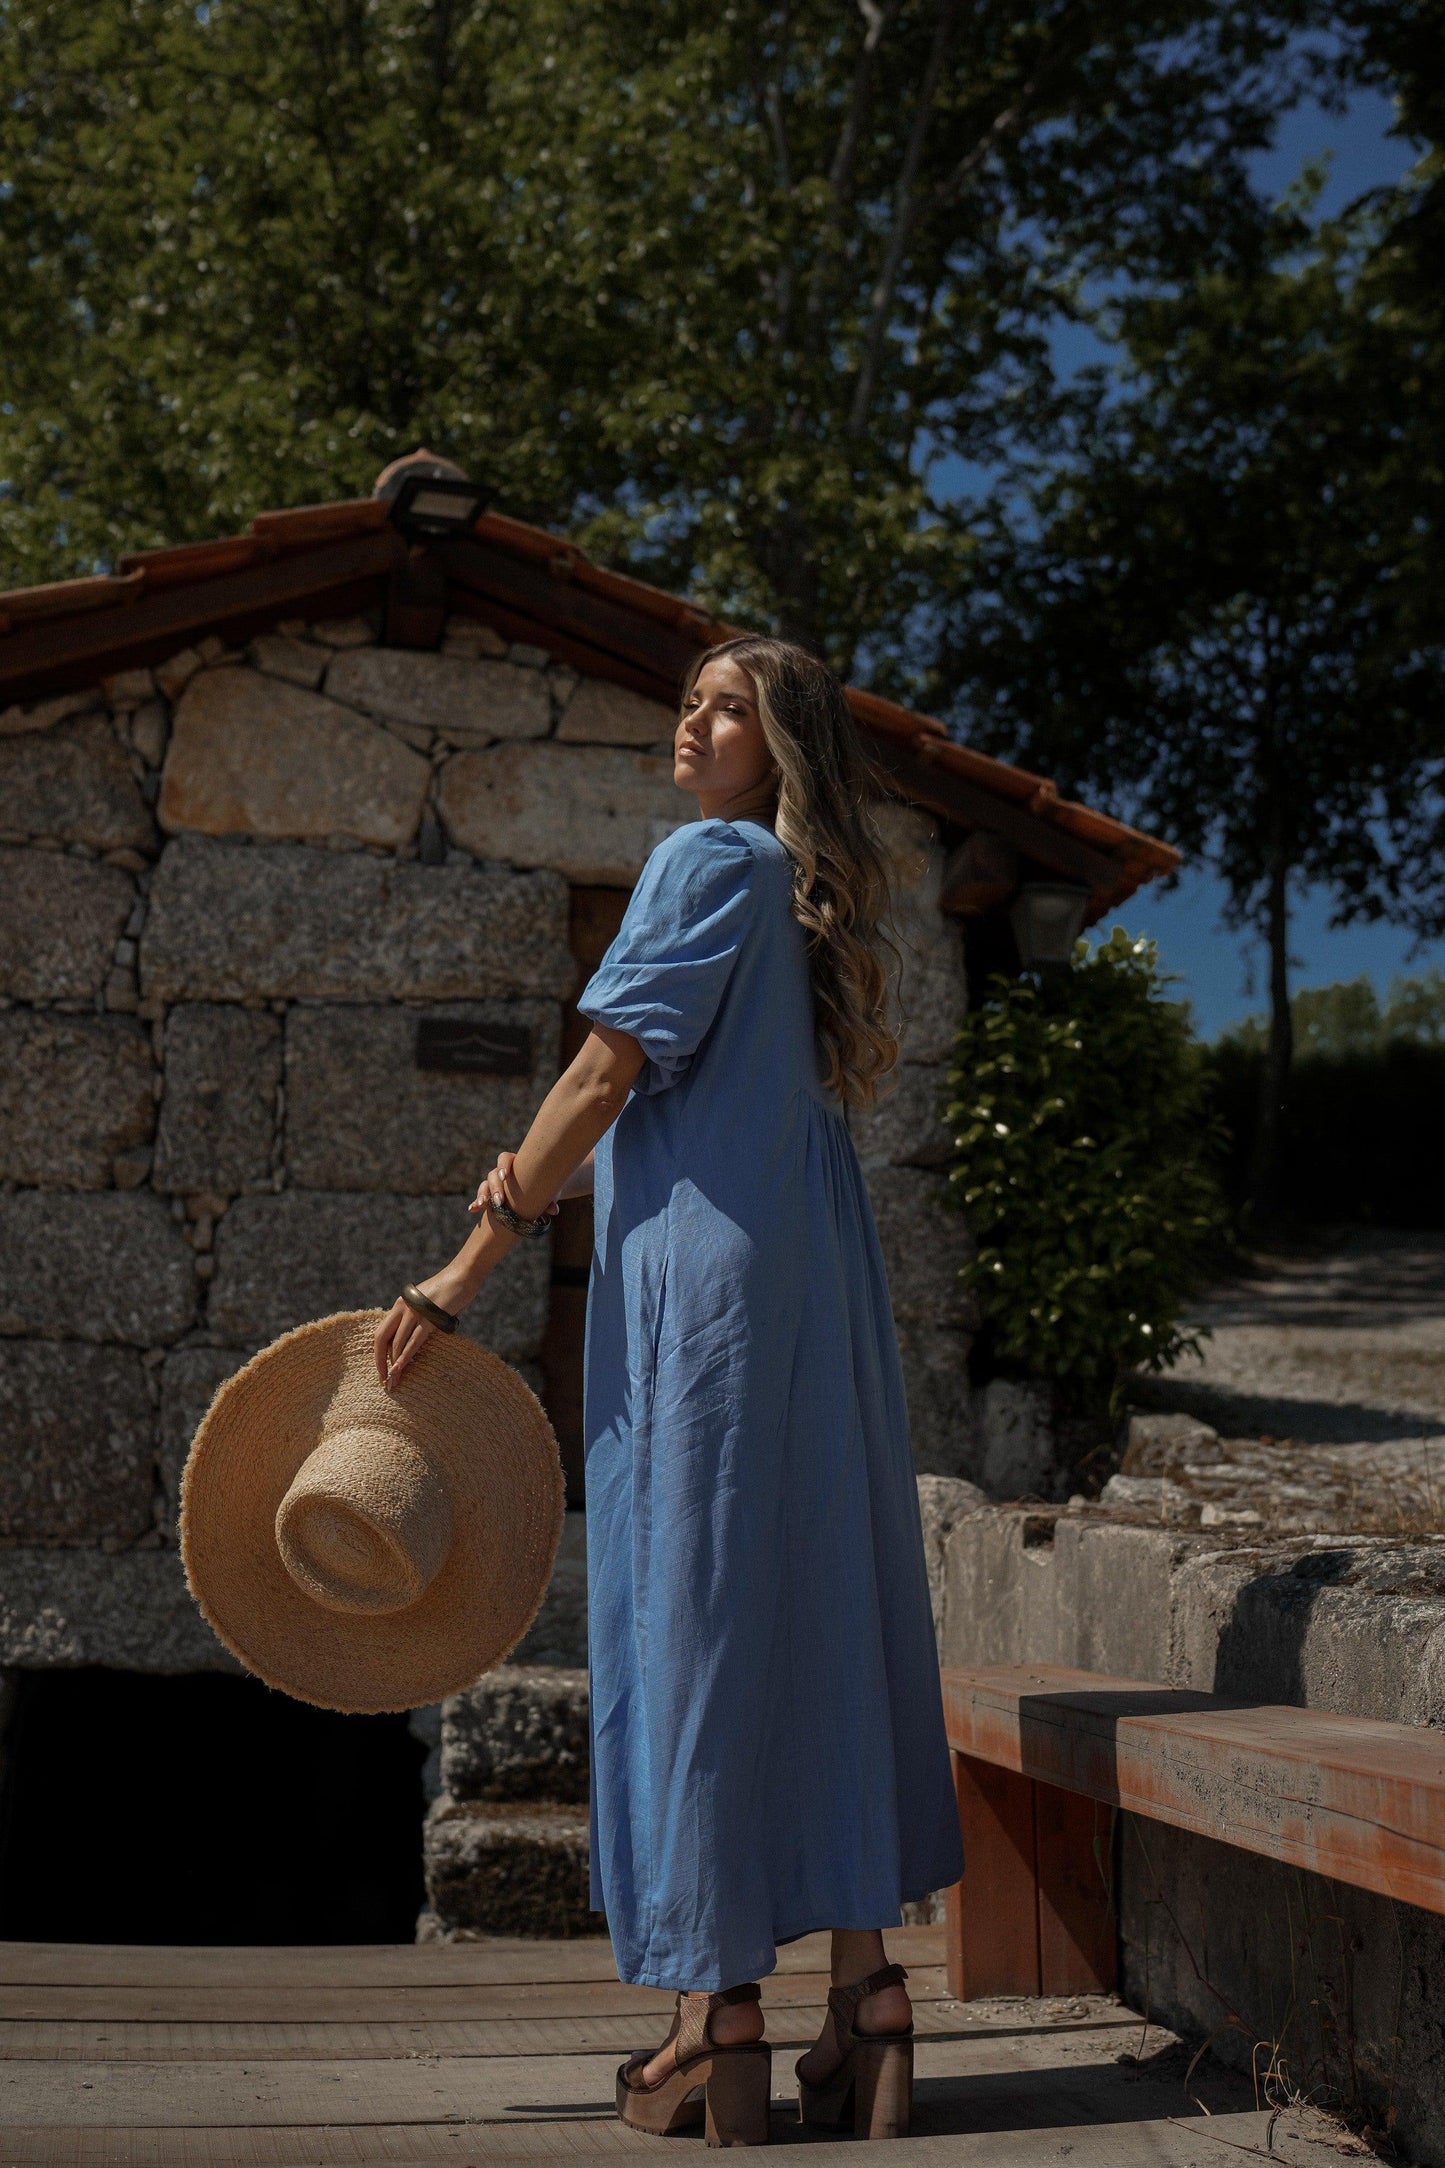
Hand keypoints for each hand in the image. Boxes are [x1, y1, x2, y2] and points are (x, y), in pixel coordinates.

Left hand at [373, 1274, 462, 1390]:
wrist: (463, 1275)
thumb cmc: (449, 1292)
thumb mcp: (427, 1304)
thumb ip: (419, 1319)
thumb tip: (418, 1340)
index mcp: (400, 1304)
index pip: (382, 1332)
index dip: (379, 1353)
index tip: (382, 1370)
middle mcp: (402, 1307)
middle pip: (382, 1339)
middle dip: (380, 1362)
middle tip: (384, 1380)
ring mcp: (414, 1312)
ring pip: (396, 1343)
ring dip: (394, 1365)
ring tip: (394, 1381)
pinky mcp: (429, 1318)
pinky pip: (414, 1342)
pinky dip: (405, 1357)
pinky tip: (401, 1369)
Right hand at [470, 1149, 559, 1221]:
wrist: (543, 1190)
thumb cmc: (546, 1186)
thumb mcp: (550, 1190)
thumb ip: (551, 1198)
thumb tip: (554, 1210)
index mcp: (516, 1163)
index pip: (504, 1158)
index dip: (503, 1165)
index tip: (504, 1176)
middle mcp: (503, 1172)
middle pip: (493, 1175)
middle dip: (495, 1188)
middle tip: (499, 1201)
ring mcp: (496, 1183)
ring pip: (485, 1185)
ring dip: (482, 1195)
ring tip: (482, 1204)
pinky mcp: (492, 1196)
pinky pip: (482, 1198)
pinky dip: (476, 1203)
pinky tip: (472, 1209)